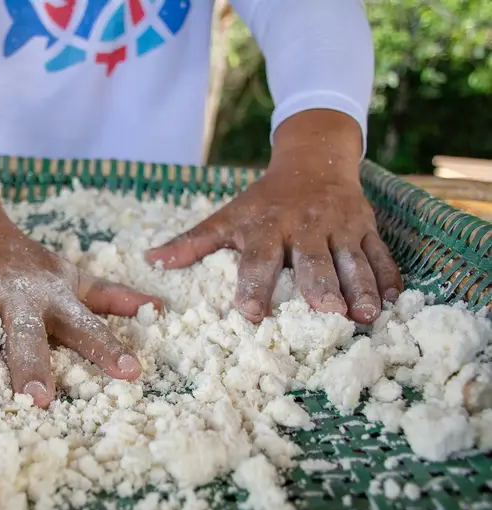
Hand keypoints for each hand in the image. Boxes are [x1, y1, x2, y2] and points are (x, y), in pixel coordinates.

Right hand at [0, 166, 161, 408]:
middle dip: (32, 366)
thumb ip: (110, 297)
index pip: (85, 324)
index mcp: (50, 294)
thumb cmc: (25, 263)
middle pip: (25, 334)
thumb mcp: (69, 276)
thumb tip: (159, 309)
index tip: (130, 373)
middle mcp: (13, 294)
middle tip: (40, 399)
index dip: (107, 349)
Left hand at [146, 110, 402, 324]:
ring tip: (366, 315)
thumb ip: (192, 242)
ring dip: (360, 287)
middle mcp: (304, 227)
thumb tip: (150, 261)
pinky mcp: (366, 226)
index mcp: (267, 229)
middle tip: (326, 313)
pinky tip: (394, 300)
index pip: (258, 261)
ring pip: (352, 260)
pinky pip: (380, 252)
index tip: (251, 314)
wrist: (313, 158)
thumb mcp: (227, 216)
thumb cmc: (264, 200)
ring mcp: (340, 226)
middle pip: (313, 261)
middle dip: (320, 286)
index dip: (254, 287)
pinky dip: (388, 276)